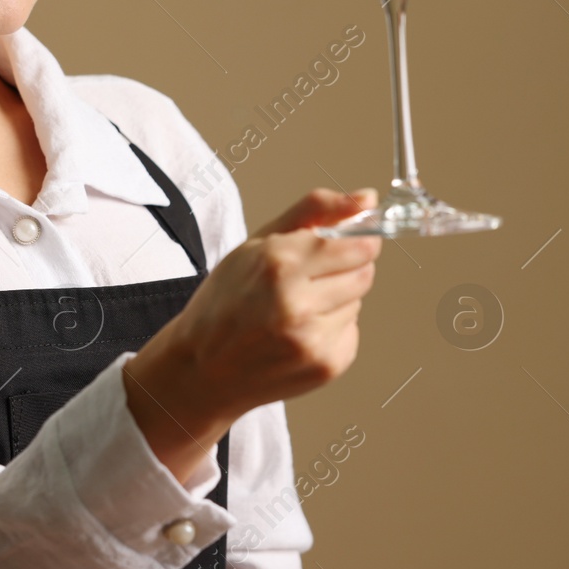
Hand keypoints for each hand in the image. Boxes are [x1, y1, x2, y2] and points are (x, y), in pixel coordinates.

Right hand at [123, 188, 382, 482]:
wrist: (201, 370)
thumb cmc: (223, 303)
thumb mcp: (256, 242)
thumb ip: (315, 211)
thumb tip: (367, 198)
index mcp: (279, 263)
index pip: (357, 244)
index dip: (357, 239)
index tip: (349, 240)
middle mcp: (297, 302)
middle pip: (364, 272)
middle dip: (346, 268)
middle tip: (312, 276)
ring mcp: (313, 338)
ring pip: (357, 301)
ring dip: (337, 299)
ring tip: (296, 307)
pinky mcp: (325, 365)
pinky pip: (351, 331)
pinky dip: (332, 328)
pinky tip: (299, 332)